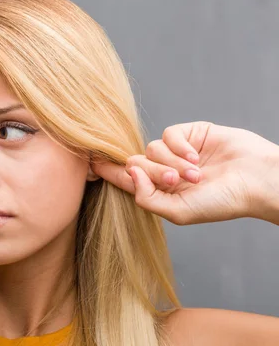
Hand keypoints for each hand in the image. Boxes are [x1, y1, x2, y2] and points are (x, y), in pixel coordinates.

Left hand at [92, 121, 278, 224]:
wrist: (256, 181)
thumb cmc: (221, 202)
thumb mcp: (179, 211)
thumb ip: (148, 198)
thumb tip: (129, 173)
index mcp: (160, 191)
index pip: (128, 180)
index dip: (109, 171)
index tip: (89, 164)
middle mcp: (165, 171)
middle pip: (137, 163)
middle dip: (154, 172)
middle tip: (178, 180)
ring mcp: (177, 152)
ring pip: (151, 149)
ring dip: (172, 162)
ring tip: (196, 174)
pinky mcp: (190, 133)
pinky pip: (168, 134)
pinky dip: (179, 146)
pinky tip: (196, 156)